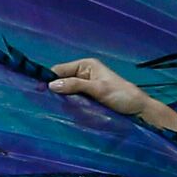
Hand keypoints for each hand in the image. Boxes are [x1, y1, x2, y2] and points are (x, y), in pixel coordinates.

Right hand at [46, 56, 176, 133]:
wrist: (139, 110)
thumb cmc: (122, 96)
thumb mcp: (99, 89)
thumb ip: (76, 86)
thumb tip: (51, 85)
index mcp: (86, 65)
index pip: (60, 69)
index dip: (48, 78)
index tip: (37, 91)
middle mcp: (84, 74)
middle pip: (61, 81)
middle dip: (54, 90)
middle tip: (44, 103)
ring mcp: (86, 87)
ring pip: (66, 92)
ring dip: (61, 99)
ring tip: (51, 108)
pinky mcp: (88, 99)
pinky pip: (73, 100)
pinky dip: (68, 105)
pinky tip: (62, 111)